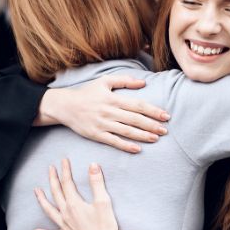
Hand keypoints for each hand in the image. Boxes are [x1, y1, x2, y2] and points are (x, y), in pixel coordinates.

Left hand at [34, 159, 153, 229]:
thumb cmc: (105, 225)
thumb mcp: (103, 201)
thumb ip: (97, 183)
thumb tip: (92, 165)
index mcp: (74, 204)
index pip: (67, 183)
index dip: (65, 171)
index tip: (63, 160)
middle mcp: (65, 214)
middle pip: (56, 194)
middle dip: (53, 180)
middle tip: (50, 169)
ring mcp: (64, 227)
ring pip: (49, 211)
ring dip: (42, 200)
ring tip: (36, 192)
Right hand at [37, 75, 169, 152]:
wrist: (64, 105)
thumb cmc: (87, 92)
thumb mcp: (104, 81)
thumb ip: (124, 81)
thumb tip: (143, 83)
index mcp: (113, 99)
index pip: (138, 105)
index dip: (153, 111)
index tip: (166, 116)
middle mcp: (109, 112)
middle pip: (135, 119)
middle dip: (152, 125)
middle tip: (165, 130)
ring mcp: (102, 124)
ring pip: (126, 131)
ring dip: (143, 135)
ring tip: (156, 138)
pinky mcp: (96, 134)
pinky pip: (113, 141)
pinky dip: (126, 146)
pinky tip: (137, 149)